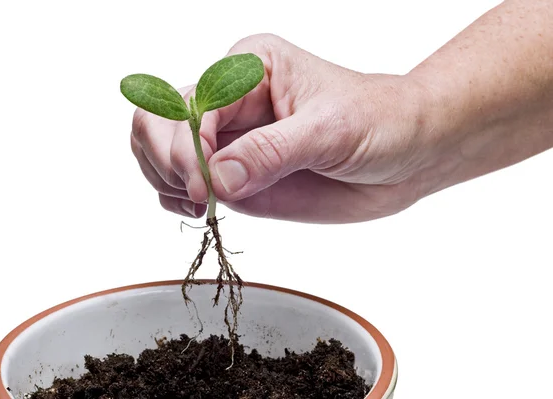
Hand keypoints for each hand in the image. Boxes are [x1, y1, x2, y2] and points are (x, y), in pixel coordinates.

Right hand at [130, 34, 429, 222]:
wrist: (406, 154)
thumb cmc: (379, 121)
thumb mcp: (329, 130)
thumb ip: (272, 152)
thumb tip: (218, 178)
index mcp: (246, 70)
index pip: (187, 104)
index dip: (186, 148)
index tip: (205, 189)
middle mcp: (229, 103)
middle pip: (156, 122)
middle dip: (165, 161)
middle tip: (199, 197)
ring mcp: (228, 141)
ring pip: (158, 152)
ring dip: (165, 181)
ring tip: (203, 204)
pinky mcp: (234, 175)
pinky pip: (182, 185)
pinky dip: (177, 200)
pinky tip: (204, 211)